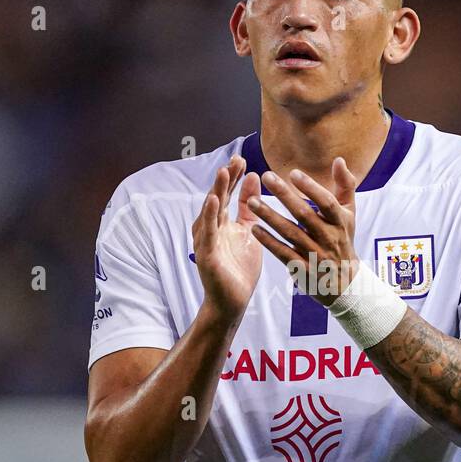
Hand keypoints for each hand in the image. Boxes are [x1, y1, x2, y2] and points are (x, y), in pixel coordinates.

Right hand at [192, 156, 262, 320]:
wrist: (232, 302)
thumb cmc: (239, 269)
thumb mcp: (249, 232)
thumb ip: (249, 207)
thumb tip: (254, 177)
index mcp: (222, 222)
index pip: (227, 194)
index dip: (234, 177)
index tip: (242, 160)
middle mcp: (211, 228)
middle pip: (217, 197)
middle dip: (226, 178)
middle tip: (235, 159)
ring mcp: (206, 240)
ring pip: (210, 211)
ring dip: (217, 191)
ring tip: (223, 172)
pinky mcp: (206, 254)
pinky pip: (208, 232)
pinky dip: (209, 215)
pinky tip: (213, 200)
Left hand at [249, 157, 358, 306]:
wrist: (345, 282)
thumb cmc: (343, 240)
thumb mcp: (349, 214)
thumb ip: (345, 186)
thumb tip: (338, 160)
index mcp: (340, 221)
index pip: (326, 202)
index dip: (311, 188)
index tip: (293, 173)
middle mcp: (328, 237)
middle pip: (304, 215)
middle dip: (285, 195)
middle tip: (266, 177)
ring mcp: (315, 255)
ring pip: (290, 233)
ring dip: (270, 217)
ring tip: (252, 202)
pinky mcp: (302, 269)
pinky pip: (283, 253)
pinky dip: (269, 242)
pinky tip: (254, 229)